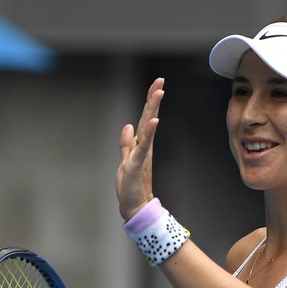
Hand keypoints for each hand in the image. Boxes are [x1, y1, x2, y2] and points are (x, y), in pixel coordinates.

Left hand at [116, 78, 164, 219]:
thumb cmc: (131, 186)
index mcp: (141, 145)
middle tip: (161, 80)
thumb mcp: (126, 160)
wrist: (135, 207)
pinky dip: (148, 133)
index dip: (150, 101)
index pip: (145, 119)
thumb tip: (127, 125)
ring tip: (159, 92)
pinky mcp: (138, 164)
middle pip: (148, 118)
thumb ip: (126, 143)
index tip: (157, 84)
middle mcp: (144, 147)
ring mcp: (142, 154)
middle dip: (153, 98)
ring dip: (153, 109)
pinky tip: (154, 121)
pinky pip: (143, 146)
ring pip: (147, 128)